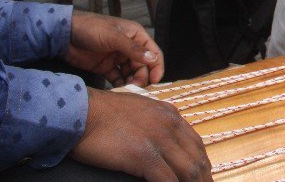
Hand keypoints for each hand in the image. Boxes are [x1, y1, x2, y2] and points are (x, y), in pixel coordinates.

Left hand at [64, 10, 163, 87]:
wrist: (64, 34)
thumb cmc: (91, 28)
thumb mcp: (113, 37)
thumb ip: (133, 49)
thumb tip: (153, 59)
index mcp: (136, 36)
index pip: (153, 52)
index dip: (157, 66)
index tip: (156, 80)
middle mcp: (129, 47)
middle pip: (143, 65)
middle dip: (142, 77)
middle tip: (137, 88)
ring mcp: (117, 58)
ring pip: (131, 73)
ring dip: (131, 82)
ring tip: (128, 91)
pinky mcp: (105, 67)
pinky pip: (117, 78)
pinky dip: (119, 84)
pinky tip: (118, 91)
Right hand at [71, 88, 211, 181]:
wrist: (81, 111)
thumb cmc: (102, 112)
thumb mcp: (140, 108)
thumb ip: (156, 122)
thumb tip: (162, 140)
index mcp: (170, 114)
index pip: (196, 143)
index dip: (202, 163)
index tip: (204, 176)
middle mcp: (170, 125)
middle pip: (198, 158)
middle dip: (204, 178)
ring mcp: (159, 140)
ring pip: (189, 170)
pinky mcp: (144, 156)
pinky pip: (167, 180)